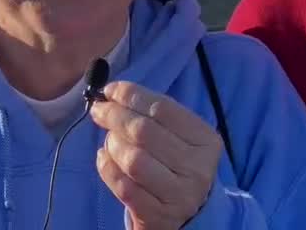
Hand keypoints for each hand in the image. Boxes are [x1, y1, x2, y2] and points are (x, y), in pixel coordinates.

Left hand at [90, 81, 221, 229]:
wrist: (189, 215)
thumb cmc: (178, 164)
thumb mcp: (181, 137)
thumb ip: (154, 115)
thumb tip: (114, 93)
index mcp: (206, 140)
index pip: (163, 108)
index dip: (132, 95)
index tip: (110, 90)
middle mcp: (196, 167)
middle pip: (145, 132)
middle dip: (115, 116)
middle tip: (99, 111)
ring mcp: (178, 194)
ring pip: (133, 159)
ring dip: (113, 145)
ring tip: (109, 141)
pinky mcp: (158, 214)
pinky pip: (124, 186)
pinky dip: (107, 168)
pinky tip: (105, 159)